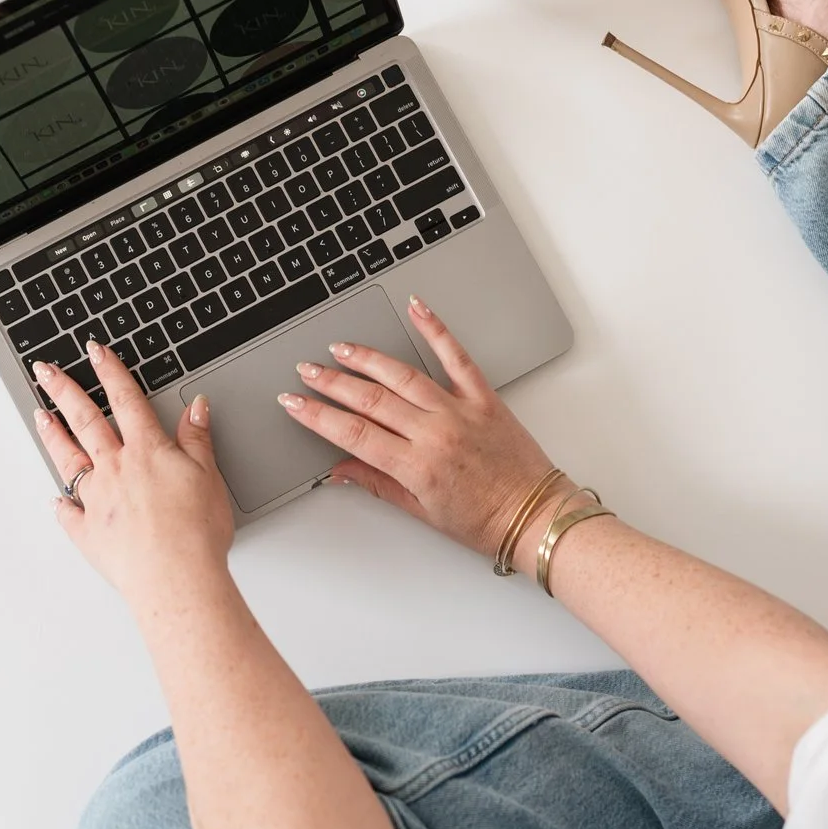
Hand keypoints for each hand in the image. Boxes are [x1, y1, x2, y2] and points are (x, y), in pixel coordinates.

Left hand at [34, 342, 234, 600]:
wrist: (176, 578)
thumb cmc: (196, 533)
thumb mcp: (209, 476)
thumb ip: (197, 438)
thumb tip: (195, 406)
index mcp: (147, 452)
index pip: (125, 400)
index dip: (110, 372)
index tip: (95, 351)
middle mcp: (116, 470)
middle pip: (86, 421)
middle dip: (64, 391)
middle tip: (44, 371)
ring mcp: (97, 501)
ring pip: (69, 460)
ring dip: (53, 435)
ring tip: (39, 415)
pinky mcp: (89, 534)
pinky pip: (69, 514)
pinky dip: (62, 505)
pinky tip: (56, 499)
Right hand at [279, 296, 563, 559]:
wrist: (535, 515)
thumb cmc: (484, 520)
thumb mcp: (422, 511)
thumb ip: (378, 484)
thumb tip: (339, 470)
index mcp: (416, 466)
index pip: (353, 433)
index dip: (317, 415)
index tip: (293, 402)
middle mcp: (435, 433)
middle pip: (370, 400)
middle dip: (332, 383)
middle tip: (306, 370)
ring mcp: (460, 411)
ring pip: (403, 375)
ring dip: (367, 358)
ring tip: (341, 349)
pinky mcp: (483, 397)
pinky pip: (456, 356)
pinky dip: (435, 329)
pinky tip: (417, 308)